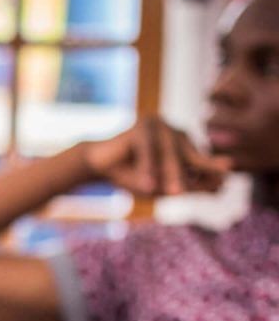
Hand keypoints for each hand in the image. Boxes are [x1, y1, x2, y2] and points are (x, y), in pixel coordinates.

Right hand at [80, 117, 229, 198]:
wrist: (97, 166)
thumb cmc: (130, 176)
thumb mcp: (161, 186)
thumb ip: (190, 186)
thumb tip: (223, 187)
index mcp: (184, 143)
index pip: (200, 160)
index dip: (209, 172)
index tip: (223, 186)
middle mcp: (175, 131)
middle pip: (188, 156)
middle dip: (193, 175)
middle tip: (209, 190)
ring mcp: (160, 126)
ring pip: (169, 153)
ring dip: (171, 174)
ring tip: (175, 194)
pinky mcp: (141, 126)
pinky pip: (147, 150)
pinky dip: (147, 169)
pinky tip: (146, 187)